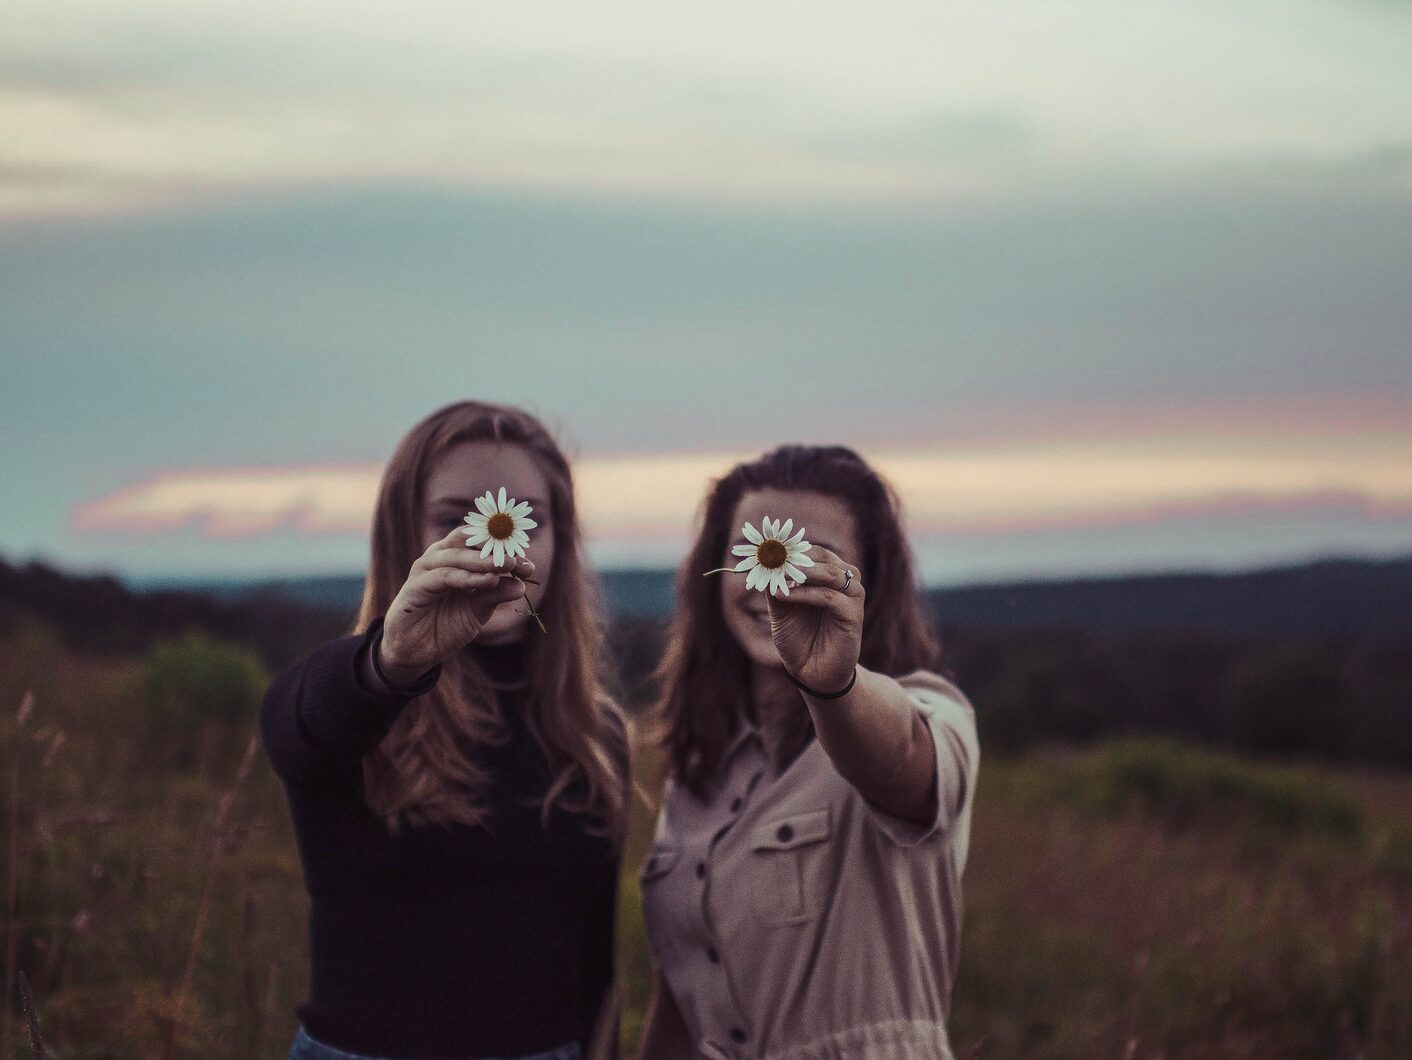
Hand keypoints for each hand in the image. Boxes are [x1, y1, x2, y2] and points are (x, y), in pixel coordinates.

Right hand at [379, 527, 534, 680]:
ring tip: (507, 566)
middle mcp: (439, 557)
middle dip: (496, 550)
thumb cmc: (446, 625)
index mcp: (454, 557)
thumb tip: (522, 585)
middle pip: (468, 541)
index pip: (481, 542)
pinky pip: (445, 576)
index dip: (506, 550)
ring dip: (484, 561)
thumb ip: (496, 594)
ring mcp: (425, 569)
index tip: (529, 565)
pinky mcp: (415, 586)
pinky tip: (489, 581)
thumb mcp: (478, 610)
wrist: (416, 651)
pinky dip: (468, 577)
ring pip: (457, 556)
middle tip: (518, 561)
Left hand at [765, 546, 863, 694]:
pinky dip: (805, 594)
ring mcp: (852, 598)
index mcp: (829, 576)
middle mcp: (845, 582)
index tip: (767, 549)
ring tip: (779, 575)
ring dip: (802, 572)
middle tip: (772, 559)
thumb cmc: (799, 639)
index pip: (814, 551)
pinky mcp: (853, 615)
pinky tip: (785, 595)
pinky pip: (829, 597)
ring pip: (830, 573)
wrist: (812, 673)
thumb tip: (763, 564)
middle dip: (796, 557)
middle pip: (823, 557)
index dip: (791, 548)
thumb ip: (776, 586)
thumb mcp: (781, 610)